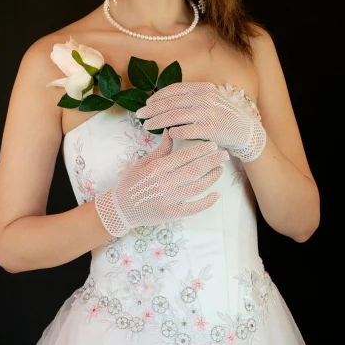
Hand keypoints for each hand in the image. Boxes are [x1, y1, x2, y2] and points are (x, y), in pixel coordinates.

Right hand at [94, 128, 228, 236]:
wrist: (120, 209)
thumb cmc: (130, 182)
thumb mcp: (143, 162)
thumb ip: (161, 149)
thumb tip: (172, 131)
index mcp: (157, 168)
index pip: (185, 155)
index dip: (202, 149)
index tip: (213, 144)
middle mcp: (165, 183)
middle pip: (195, 169)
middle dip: (213, 161)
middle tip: (224, 155)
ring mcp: (169, 200)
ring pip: (197, 187)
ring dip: (212, 178)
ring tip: (220, 170)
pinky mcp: (171, 214)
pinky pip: (194, 208)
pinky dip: (207, 202)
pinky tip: (217, 195)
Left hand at [136, 81, 265, 162]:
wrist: (245, 130)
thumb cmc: (223, 116)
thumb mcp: (209, 99)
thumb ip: (191, 97)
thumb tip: (164, 100)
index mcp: (203, 88)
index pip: (174, 90)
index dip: (158, 97)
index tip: (146, 104)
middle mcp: (205, 98)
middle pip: (171, 103)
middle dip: (152, 109)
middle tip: (139, 115)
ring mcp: (208, 113)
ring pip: (175, 117)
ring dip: (158, 121)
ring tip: (147, 125)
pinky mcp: (210, 129)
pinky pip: (185, 131)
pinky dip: (174, 132)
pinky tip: (167, 134)